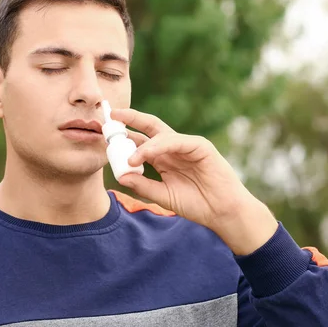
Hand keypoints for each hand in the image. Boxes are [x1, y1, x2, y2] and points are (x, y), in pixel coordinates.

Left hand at [112, 108, 277, 254]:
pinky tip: (143, 155)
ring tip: (124, 154)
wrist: (222, 213)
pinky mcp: (200, 146)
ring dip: (141, 143)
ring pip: (160, 135)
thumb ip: (143, 185)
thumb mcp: (163, 195)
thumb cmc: (196, 204)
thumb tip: (120, 176)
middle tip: (112, 116)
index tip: (105, 133)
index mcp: (164, 157)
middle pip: (150, 127)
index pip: (141, 140)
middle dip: (131, 119)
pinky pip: (175, 142)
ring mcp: (187, 145)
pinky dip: (157, 147)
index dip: (124, 135)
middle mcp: (174, 147)